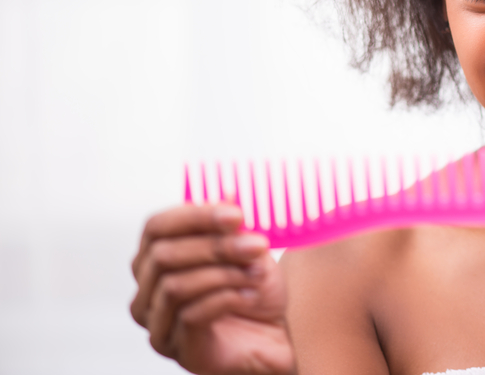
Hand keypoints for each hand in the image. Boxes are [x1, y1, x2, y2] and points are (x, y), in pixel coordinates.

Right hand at [131, 203, 295, 374]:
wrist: (278, 335)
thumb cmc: (256, 289)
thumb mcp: (248, 248)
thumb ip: (232, 224)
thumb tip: (227, 194)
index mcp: (157, 258)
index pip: (156, 227)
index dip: (194, 216)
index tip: (236, 214)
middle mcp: (148, 291)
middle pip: (163, 255)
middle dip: (214, 246)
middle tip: (256, 244)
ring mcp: (158, 323)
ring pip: (174, 286)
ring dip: (224, 274)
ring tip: (257, 273)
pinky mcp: (177, 348)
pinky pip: (190, 315)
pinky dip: (226, 299)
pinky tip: (250, 295)